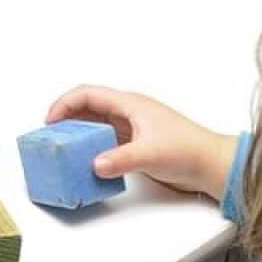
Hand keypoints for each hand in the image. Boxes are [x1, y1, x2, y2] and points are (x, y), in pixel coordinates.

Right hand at [48, 85, 238, 199]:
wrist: (211, 166)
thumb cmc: (190, 150)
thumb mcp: (151, 154)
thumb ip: (121, 159)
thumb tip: (96, 164)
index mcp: (131, 104)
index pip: (88, 95)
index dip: (65, 104)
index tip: (50, 122)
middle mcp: (129, 114)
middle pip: (88, 109)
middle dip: (66, 120)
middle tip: (51, 138)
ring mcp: (132, 130)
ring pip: (96, 127)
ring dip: (79, 136)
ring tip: (63, 150)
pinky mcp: (136, 146)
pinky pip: (106, 143)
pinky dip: (92, 149)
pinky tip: (86, 162)